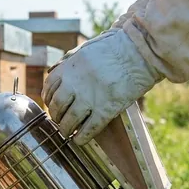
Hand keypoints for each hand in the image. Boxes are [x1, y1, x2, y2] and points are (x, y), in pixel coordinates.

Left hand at [41, 29, 160, 144]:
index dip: (48, 98)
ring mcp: (90, 98)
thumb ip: (69, 60)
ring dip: (66, 129)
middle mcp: (75, 84)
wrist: (140, 51)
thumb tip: (53, 71)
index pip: (49, 87)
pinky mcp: (106, 109)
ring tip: (67, 132)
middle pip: (57, 106)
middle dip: (56, 116)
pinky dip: (82, 137)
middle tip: (59, 120)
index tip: (51, 104)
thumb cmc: (115, 47)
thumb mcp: (86, 48)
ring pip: (69, 121)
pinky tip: (80, 140)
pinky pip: (89, 129)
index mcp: (69, 68)